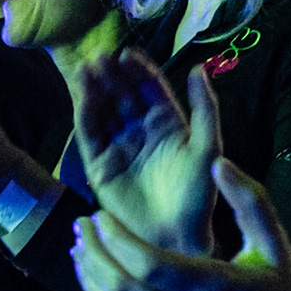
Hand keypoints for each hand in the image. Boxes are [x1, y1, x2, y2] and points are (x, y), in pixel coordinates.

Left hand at [71, 158, 290, 290]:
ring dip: (90, 281)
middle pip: (122, 289)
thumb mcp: (276, 245)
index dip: (114, 239)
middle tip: (80, 228)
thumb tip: (218, 163)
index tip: (98, 215)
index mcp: (215, 286)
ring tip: (79, 252)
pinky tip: (95, 285)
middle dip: (93, 255)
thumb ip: (249, 201)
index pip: (148, 264)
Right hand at [78, 51, 220, 254]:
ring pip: (104, 110)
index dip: (139, 70)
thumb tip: (199, 68)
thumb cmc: (198, 195)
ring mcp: (119, 146)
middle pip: (123, 94)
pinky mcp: (100, 165)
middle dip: (113, 75)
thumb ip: (206, 109)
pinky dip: (85, 113)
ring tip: (87, 68)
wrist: (176, 237)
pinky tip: (82, 95)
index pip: (151, 88)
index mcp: (169, 123)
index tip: (128, 54)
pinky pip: (90, 134)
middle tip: (101, 56)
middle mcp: (141, 131)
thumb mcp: (208, 148)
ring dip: (95, 88)